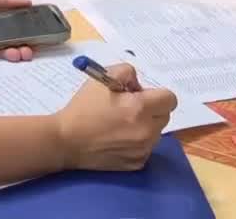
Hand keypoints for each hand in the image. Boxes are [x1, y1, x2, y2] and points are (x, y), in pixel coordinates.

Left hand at [0, 0, 36, 61]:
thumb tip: (29, 3)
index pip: (15, 23)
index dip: (28, 29)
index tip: (42, 34)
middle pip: (11, 39)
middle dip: (24, 45)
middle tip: (32, 50)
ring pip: (1, 48)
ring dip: (13, 52)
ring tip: (22, 55)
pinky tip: (8, 56)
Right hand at [53, 63, 177, 171]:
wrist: (66, 140)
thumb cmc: (83, 108)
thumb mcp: (102, 78)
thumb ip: (128, 73)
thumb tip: (139, 85)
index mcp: (140, 108)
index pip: (170, 99)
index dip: (156, 94)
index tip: (140, 95)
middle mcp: (147, 131)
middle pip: (165, 115)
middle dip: (151, 109)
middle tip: (128, 108)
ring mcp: (143, 150)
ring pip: (156, 133)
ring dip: (145, 126)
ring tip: (120, 124)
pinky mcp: (136, 163)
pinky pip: (146, 148)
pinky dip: (137, 142)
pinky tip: (117, 139)